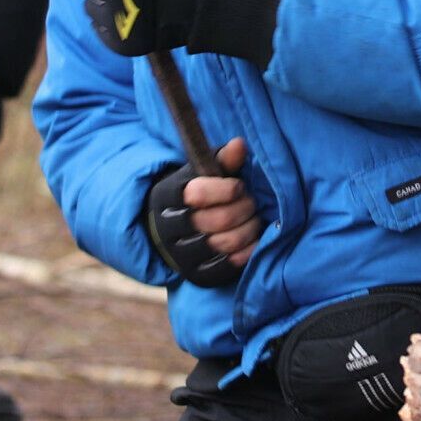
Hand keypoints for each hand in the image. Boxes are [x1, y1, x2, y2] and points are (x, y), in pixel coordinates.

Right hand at [144, 137, 262, 286]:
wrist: (171, 229)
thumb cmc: (197, 193)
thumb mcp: (203, 172)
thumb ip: (222, 160)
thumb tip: (239, 145)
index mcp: (167, 197)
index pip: (197, 193)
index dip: (227, 189)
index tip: (238, 186)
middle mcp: (168, 229)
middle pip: (217, 220)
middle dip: (244, 208)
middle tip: (251, 204)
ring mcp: (179, 255)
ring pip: (225, 243)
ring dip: (249, 229)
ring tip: (253, 220)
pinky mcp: (194, 275)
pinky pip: (227, 267)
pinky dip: (247, 252)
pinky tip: (251, 240)